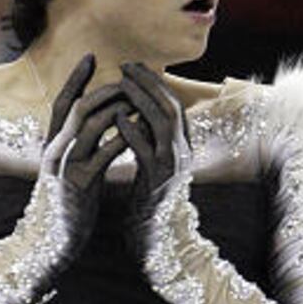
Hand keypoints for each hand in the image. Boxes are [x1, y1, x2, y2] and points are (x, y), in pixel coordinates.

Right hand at [39, 53, 135, 256]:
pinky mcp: (80, 184)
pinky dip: (122, 137)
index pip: (62, 103)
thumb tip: (96, 123)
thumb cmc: (66, 204)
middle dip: (106, 91)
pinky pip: (104, 152)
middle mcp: (55, 151)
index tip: (92, 56)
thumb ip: (76, 146)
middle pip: (79, 107)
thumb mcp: (67, 170)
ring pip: (91, 124)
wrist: (53, 241)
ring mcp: (66, 166)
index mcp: (51, 145)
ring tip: (139, 101)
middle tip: (129, 80)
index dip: (76, 79)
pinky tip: (138, 130)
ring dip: (117, 109)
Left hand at [114, 61, 194, 257]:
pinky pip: (148, 151)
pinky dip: (134, 131)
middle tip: (126, 66)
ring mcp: (173, 168)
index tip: (135, 66)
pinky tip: (119, 118)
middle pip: (171, 107)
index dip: (155, 82)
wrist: (156, 237)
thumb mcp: (154, 165)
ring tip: (122, 84)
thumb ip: (151, 140)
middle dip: (149, 83)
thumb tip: (140, 112)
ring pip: (163, 124)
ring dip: (142, 100)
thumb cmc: (149, 199)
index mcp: (182, 147)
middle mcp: (183, 153)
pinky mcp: (158, 182)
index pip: (174, 104)